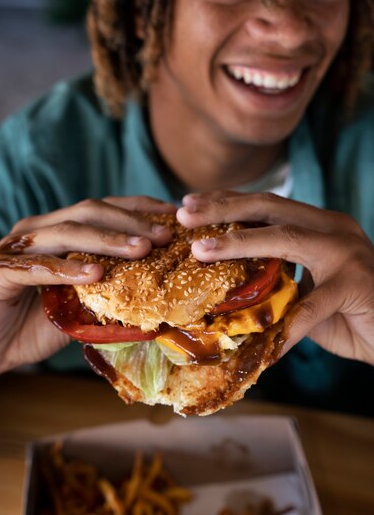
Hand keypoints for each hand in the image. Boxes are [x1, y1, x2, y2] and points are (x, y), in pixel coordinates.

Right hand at [0, 196, 175, 404]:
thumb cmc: (34, 326)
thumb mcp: (80, 305)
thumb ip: (109, 292)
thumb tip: (160, 291)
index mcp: (59, 231)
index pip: (104, 209)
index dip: (139, 208)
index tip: (173, 215)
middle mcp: (39, 230)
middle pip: (90, 212)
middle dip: (131, 221)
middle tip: (164, 234)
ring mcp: (19, 246)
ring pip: (68, 231)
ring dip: (107, 240)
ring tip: (141, 250)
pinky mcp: (1, 269)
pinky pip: (39, 265)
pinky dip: (68, 269)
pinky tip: (95, 275)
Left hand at [177, 191, 373, 364]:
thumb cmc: (349, 314)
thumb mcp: (305, 290)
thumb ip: (273, 279)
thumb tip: (223, 284)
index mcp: (319, 224)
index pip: (267, 204)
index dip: (228, 200)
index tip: (191, 202)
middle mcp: (333, 228)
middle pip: (270, 206)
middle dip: (223, 208)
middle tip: (184, 214)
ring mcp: (347, 252)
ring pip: (286, 238)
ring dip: (238, 242)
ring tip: (200, 250)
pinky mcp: (356, 285)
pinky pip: (309, 306)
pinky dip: (281, 324)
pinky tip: (257, 339)